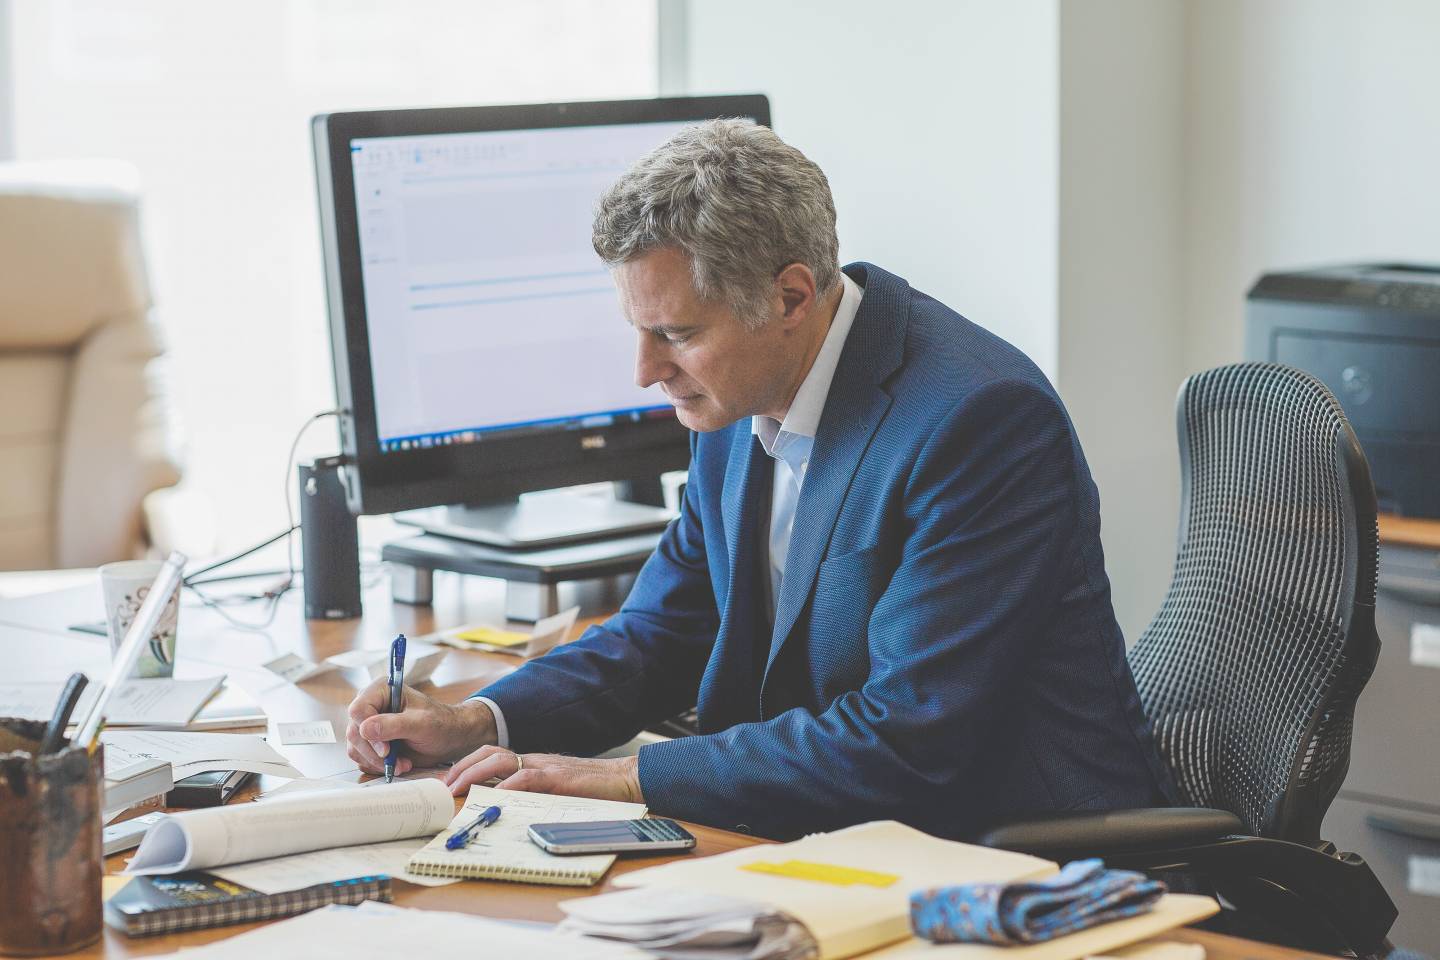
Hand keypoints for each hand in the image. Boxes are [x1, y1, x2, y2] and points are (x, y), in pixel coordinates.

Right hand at [345, 679, 495, 775]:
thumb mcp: (421, 724)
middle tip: (397, 762)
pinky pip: (361, 758)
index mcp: (381, 690)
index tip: (387, 750)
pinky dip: (378, 766)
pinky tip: (399, 764)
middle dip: (375, 752)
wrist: (449, 738)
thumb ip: (394, 725)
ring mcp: (368, 724)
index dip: (368, 732)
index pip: (358, 710)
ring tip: (402, 764)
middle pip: (353, 731)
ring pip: (355, 747)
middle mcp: (371, 705)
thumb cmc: (440, 724)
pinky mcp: (370, 741)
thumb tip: (365, 729)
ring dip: (377, 762)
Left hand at [443, 745, 642, 804]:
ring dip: (474, 773)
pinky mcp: (559, 778)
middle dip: (461, 767)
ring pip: (502, 760)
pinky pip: (528, 777)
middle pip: (489, 753)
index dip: (466, 765)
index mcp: (531, 763)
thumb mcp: (554, 791)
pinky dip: (509, 785)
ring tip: (456, 787)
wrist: (623, 779)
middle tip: (442, 785)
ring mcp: (546, 766)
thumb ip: (531, 793)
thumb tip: (502, 807)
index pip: (491, 756)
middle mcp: (534, 760)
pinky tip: (496, 795)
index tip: (446, 781)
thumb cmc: (592, 789)